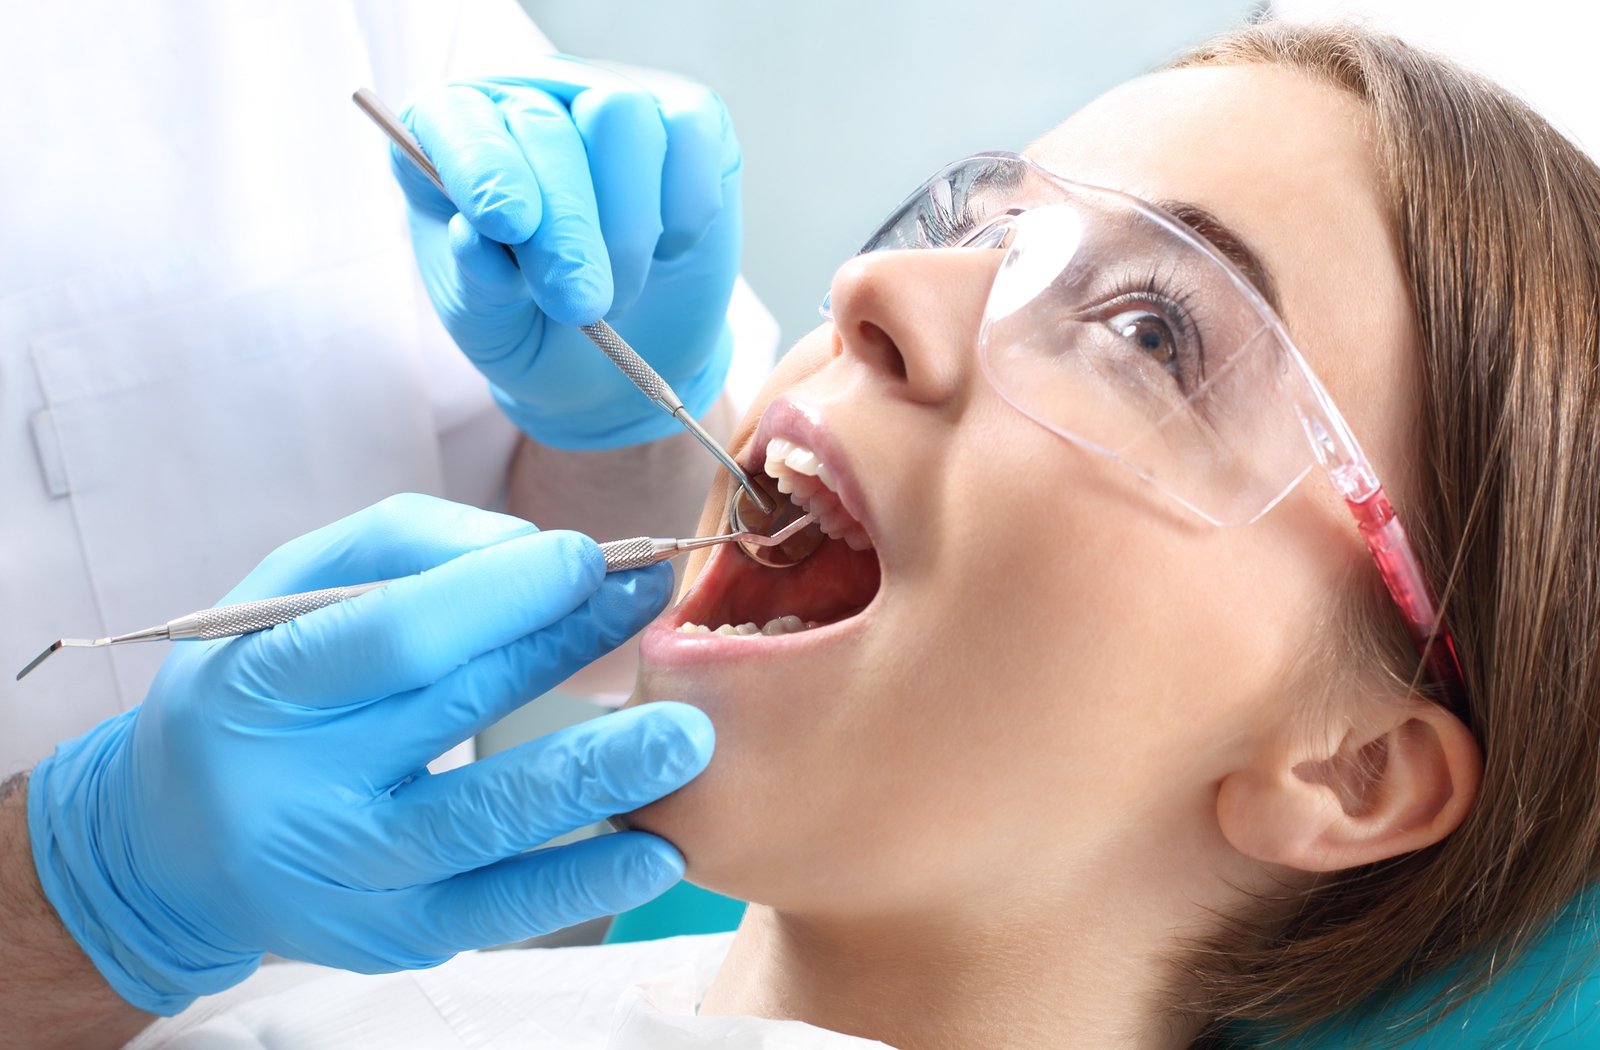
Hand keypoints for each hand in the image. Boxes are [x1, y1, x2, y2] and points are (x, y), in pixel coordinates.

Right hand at [26, 494, 712, 1013]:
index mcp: (260, 686)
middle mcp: (294, 790)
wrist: (178, 844)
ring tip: (686, 737)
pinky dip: (583, 879)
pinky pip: (499, 909)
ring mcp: (345, 875)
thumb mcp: (296, 588)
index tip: (591, 557)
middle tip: (659, 608)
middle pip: (454, 712)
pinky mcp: (393, 934)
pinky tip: (657, 851)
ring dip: (598, 777)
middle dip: (569, 649)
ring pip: (486, 822)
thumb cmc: (257, 690)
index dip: (501, 593)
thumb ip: (406, 545)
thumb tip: (528, 548)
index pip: (394, 635)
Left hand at [397, 59, 741, 448]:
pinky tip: (667, 252)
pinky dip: (686, 206)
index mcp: (453, 134)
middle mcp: (529, 97)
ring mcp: (610, 95)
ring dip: (628, 223)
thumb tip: (473, 237)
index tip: (506, 226)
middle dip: (567, 226)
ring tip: (620, 292)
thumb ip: (476, 283)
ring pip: (623, 116)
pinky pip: (690, 134)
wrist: (625, 346)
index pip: (456, 118)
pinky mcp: (685, 115)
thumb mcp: (489, 325)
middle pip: (549, 127)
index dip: (482, 166)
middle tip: (580, 305)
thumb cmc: (537, 326)